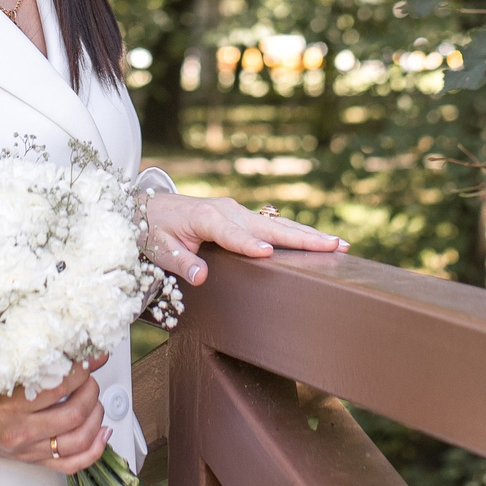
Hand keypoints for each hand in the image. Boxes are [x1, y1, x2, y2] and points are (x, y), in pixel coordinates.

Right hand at [0, 352, 109, 471]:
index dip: (81, 371)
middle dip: (91, 391)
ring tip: (94, 401)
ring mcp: (29, 450)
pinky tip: (102, 432)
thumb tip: (87, 352)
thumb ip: (43, 363)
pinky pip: (73, 464)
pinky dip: (95, 449)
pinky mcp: (36, 462)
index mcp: (9, 405)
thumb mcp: (6, 374)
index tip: (86, 360)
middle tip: (89, 379)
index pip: (58, 387)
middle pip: (74, 413)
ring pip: (79, 439)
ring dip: (97, 416)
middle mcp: (20, 431)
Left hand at [141, 190, 346, 285]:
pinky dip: (295, 232)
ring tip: (338, 244)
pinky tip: (317, 242)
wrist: (146, 207)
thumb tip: (200, 277)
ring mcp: (237, 211)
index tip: (268, 253)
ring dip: (308, 234)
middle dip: (301, 238)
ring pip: (277, 224)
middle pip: (269, 227)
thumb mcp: (159, 248)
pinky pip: (272, 225)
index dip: (249, 245)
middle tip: (333, 246)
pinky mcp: (241, 216)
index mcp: (207, 218)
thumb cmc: (152, 229)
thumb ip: (181, 262)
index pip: (233, 235)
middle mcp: (227, 211)